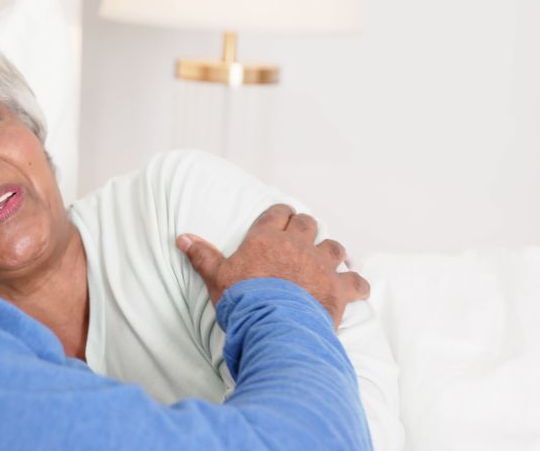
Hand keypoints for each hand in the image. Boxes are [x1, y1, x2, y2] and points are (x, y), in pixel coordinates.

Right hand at [176, 204, 368, 327]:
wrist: (274, 324)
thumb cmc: (243, 300)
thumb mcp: (216, 277)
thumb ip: (202, 256)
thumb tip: (182, 238)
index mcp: (267, 239)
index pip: (278, 213)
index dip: (281, 214)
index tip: (282, 217)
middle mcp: (297, 245)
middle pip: (308, 224)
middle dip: (306, 228)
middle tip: (303, 237)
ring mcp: (321, 266)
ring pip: (334, 247)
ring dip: (332, 252)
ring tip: (329, 260)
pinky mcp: (339, 289)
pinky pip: (356, 282)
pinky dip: (357, 285)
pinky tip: (357, 289)